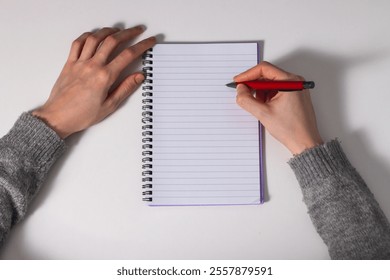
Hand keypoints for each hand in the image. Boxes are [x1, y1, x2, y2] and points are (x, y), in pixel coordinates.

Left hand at [33, 26, 155, 138]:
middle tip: (137, 30)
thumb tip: (139, 76)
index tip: (149, 41)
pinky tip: (94, 35)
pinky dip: (87, 36)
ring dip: (108, 31)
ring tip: (117, 30)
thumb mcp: (109, 106)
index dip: (142, 45)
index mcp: (104, 77)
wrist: (58, 117)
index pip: (128, 55)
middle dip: (128, 33)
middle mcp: (92, 66)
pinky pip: (77, 43)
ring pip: (95, 38)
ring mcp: (80, 63)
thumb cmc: (82, 115)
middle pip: (113, 41)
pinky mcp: (69, 63)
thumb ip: (125, 88)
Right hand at [235, 61, 322, 154]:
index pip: (264, 69)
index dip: (248, 74)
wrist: (305, 142)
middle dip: (254, 85)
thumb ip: (247, 100)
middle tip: (243, 93)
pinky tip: (265, 107)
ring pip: (271, 83)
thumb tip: (240, 90)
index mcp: (290, 82)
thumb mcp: (263, 113)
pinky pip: (277, 90)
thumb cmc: (291, 129)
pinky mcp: (294, 96)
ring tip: (258, 106)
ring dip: (260, 92)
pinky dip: (267, 96)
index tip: (238, 81)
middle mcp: (295, 82)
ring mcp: (296, 88)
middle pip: (268, 75)